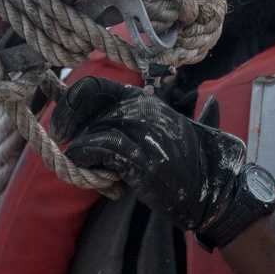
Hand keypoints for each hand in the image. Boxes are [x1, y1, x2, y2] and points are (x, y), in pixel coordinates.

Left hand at [49, 76, 245, 231]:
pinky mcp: (140, 155)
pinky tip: (95, 173)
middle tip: (63, 141)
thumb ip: (133, 121)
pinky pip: (99, 148)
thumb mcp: (160, 130)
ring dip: (83, 151)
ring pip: (91, 130)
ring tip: (95, 171)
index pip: (93, 86)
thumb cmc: (186, 160)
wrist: (213, 186)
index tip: (62, 126)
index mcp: (143, 99)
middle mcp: (141, 107)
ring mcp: (141, 129)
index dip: (70, 103)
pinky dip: (86, 160)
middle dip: (68, 124)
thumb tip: (95, 128)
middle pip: (86, 106)